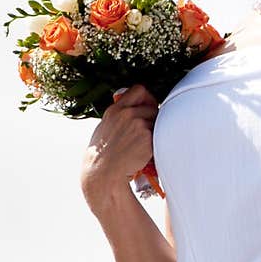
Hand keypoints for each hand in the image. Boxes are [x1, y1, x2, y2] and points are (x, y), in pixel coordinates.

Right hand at [81, 84, 158, 201]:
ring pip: (157, 122)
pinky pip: (158, 136)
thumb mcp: (104, 127)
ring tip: (140, 145)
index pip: (139, 89)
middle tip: (146, 131)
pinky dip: (154, 144)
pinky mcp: (147, 138)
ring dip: (153, 131)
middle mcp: (127, 114)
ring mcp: (138, 125)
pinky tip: (143, 152)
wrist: (103, 172)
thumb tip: (132, 107)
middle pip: (152, 107)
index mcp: (115, 110)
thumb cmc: (102, 154)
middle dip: (152, 118)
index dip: (147, 97)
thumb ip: (118, 115)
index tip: (147, 106)